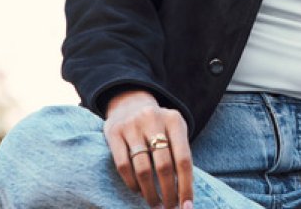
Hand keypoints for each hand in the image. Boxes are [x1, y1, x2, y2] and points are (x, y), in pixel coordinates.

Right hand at [103, 89, 192, 208]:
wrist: (129, 103)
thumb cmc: (158, 126)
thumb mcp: (174, 131)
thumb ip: (179, 154)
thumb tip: (185, 192)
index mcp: (175, 121)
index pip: (184, 159)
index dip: (186, 186)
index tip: (187, 206)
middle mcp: (154, 120)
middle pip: (164, 166)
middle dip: (168, 192)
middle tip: (169, 208)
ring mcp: (132, 126)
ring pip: (143, 168)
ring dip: (149, 192)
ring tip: (154, 204)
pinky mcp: (114, 133)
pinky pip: (123, 165)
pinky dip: (132, 183)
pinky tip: (137, 191)